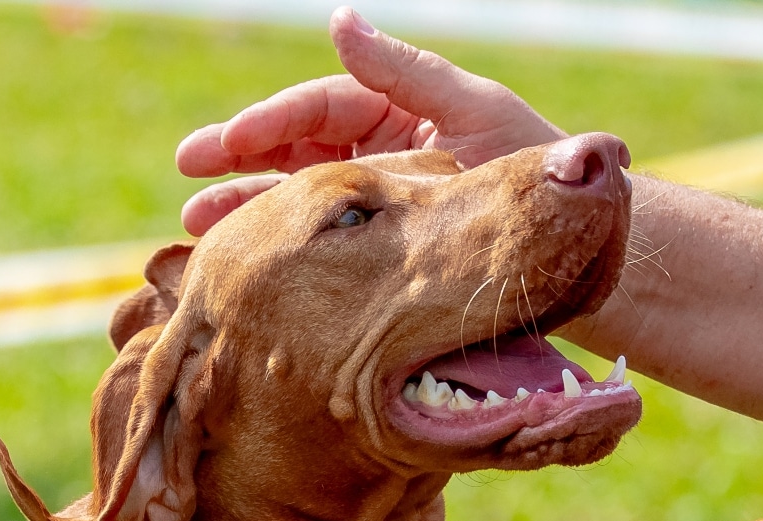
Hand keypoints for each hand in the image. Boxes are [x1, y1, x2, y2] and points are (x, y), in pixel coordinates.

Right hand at [177, 6, 564, 234]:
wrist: (574, 246)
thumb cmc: (531, 167)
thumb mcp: (472, 108)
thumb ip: (403, 72)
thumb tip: (338, 19)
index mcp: (400, 111)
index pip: (320, 108)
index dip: (269, 121)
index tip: (225, 142)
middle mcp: (385, 151)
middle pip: (297, 148)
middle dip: (240, 157)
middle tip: (187, 170)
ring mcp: (384, 201)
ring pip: (303, 196)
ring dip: (251, 205)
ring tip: (199, 224)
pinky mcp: (387, 247)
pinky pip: (328, 240)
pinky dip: (288, 243)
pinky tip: (249, 255)